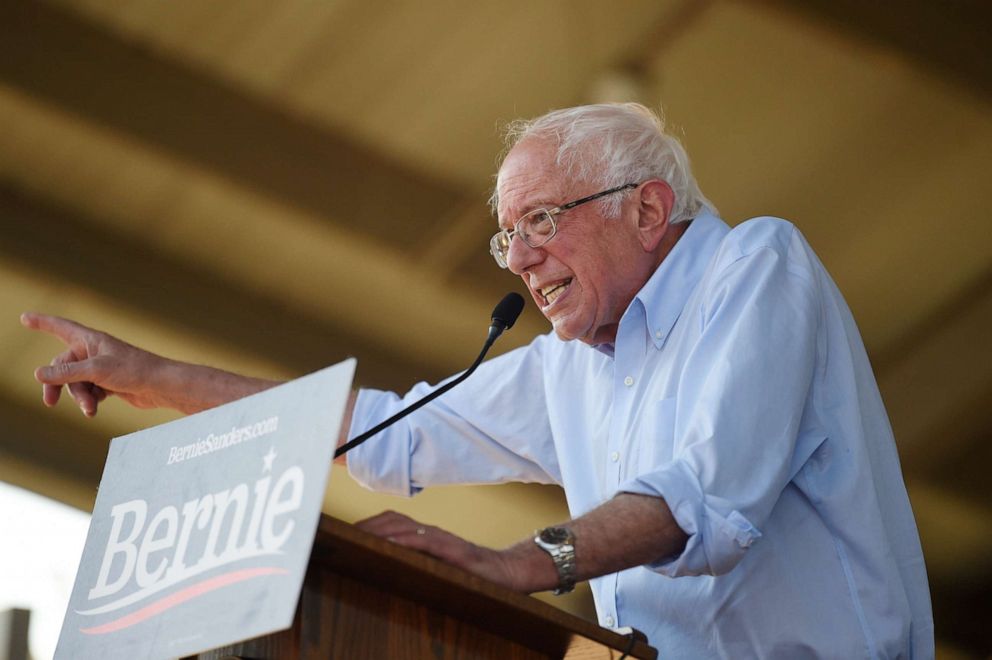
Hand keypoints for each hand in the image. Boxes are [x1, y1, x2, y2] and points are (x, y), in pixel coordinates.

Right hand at [21, 312, 171, 415]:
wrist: (160, 387)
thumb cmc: (134, 370)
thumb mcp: (96, 371)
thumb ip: (66, 373)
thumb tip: (38, 374)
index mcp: (91, 339)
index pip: (60, 327)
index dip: (42, 322)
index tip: (24, 318)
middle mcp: (94, 351)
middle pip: (62, 367)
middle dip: (59, 385)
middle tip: (50, 402)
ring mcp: (100, 368)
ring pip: (75, 383)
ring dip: (79, 397)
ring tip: (90, 409)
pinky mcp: (108, 383)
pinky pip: (88, 392)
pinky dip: (90, 400)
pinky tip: (95, 408)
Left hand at [355, 510, 537, 591]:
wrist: (506, 572)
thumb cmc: (471, 572)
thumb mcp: (439, 565)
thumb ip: (417, 562)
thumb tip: (386, 567)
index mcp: (425, 537)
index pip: (392, 522)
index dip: (368, 524)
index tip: (346, 533)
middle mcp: (431, 533)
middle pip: (393, 519)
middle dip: (367, 525)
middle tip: (344, 535)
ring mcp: (442, 539)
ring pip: (405, 527)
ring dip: (380, 530)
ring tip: (358, 537)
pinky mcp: (453, 550)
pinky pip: (426, 542)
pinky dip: (406, 541)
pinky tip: (391, 545)